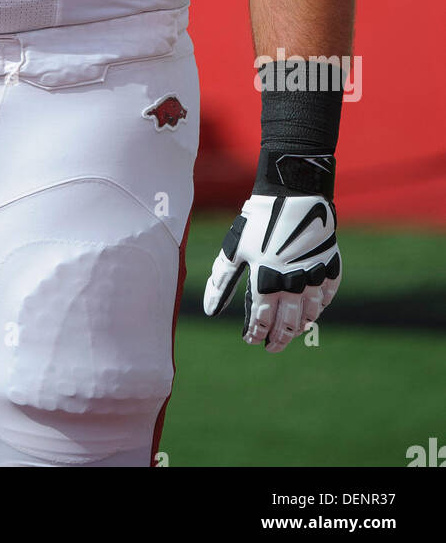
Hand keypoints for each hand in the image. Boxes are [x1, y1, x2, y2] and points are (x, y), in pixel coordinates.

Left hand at [203, 193, 341, 351]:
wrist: (294, 194)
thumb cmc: (258, 221)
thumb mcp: (234, 249)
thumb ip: (222, 281)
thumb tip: (211, 311)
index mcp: (267, 283)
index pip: (262, 322)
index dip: (256, 334)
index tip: (251, 339)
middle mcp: (294, 286)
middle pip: (288, 326)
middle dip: (278, 339)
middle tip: (272, 347)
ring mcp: (315, 278)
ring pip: (310, 315)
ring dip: (299, 327)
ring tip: (291, 331)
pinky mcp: (331, 266)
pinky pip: (327, 296)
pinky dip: (320, 306)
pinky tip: (313, 309)